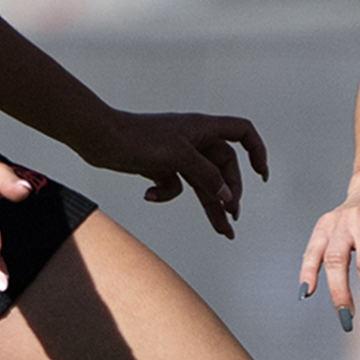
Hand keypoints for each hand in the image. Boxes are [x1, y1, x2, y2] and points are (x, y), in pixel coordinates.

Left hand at [84, 107, 264, 237]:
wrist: (99, 139)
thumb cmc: (138, 139)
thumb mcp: (179, 156)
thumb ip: (206, 175)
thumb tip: (226, 195)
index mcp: (203, 128)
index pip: (242, 132)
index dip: (257, 151)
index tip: (261, 176)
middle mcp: (193, 140)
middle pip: (224, 166)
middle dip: (229, 191)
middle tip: (232, 215)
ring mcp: (177, 154)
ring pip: (202, 181)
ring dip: (211, 204)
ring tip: (224, 231)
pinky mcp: (160, 166)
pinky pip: (174, 184)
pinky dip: (166, 193)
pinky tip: (150, 194)